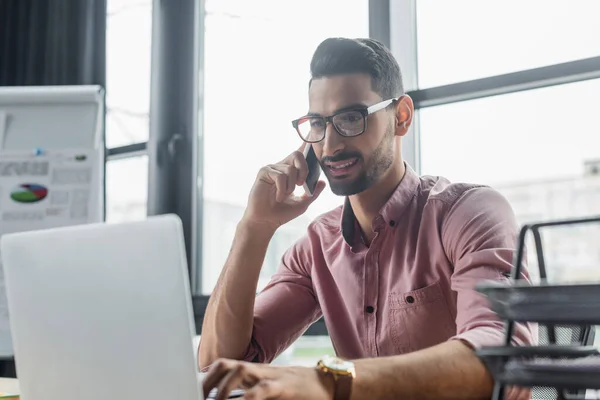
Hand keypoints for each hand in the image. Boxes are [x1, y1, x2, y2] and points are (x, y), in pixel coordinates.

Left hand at [202, 359, 333, 399]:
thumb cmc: (301, 391)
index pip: (225, 366)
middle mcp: (260, 370)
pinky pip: (260, 389)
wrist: (331, 383)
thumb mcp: (274, 391)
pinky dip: (247, 397)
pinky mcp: (283, 387)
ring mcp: (271, 375)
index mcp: (256, 372)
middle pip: (226, 364)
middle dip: (208, 380)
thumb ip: (255, 393)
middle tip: (197, 397)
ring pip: (240, 369)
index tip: (194, 390)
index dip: (207, 377)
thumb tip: (237, 399)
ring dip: (222, 386)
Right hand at [243, 148, 325, 230]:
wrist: (266, 221)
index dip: (308, 156)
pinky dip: (282, 189)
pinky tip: (278, 198)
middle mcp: (280, 168)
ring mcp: (272, 169)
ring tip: (284, 196)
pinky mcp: (264, 173)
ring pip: (290, 169)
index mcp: (289, 172)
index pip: (300, 157)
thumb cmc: (281, 213)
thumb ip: (313, 193)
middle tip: (301, 184)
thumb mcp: (302, 203)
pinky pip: (279, 176)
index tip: (310, 166)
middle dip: (304, 169)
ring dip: (291, 186)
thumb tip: (322, 182)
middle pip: (297, 155)